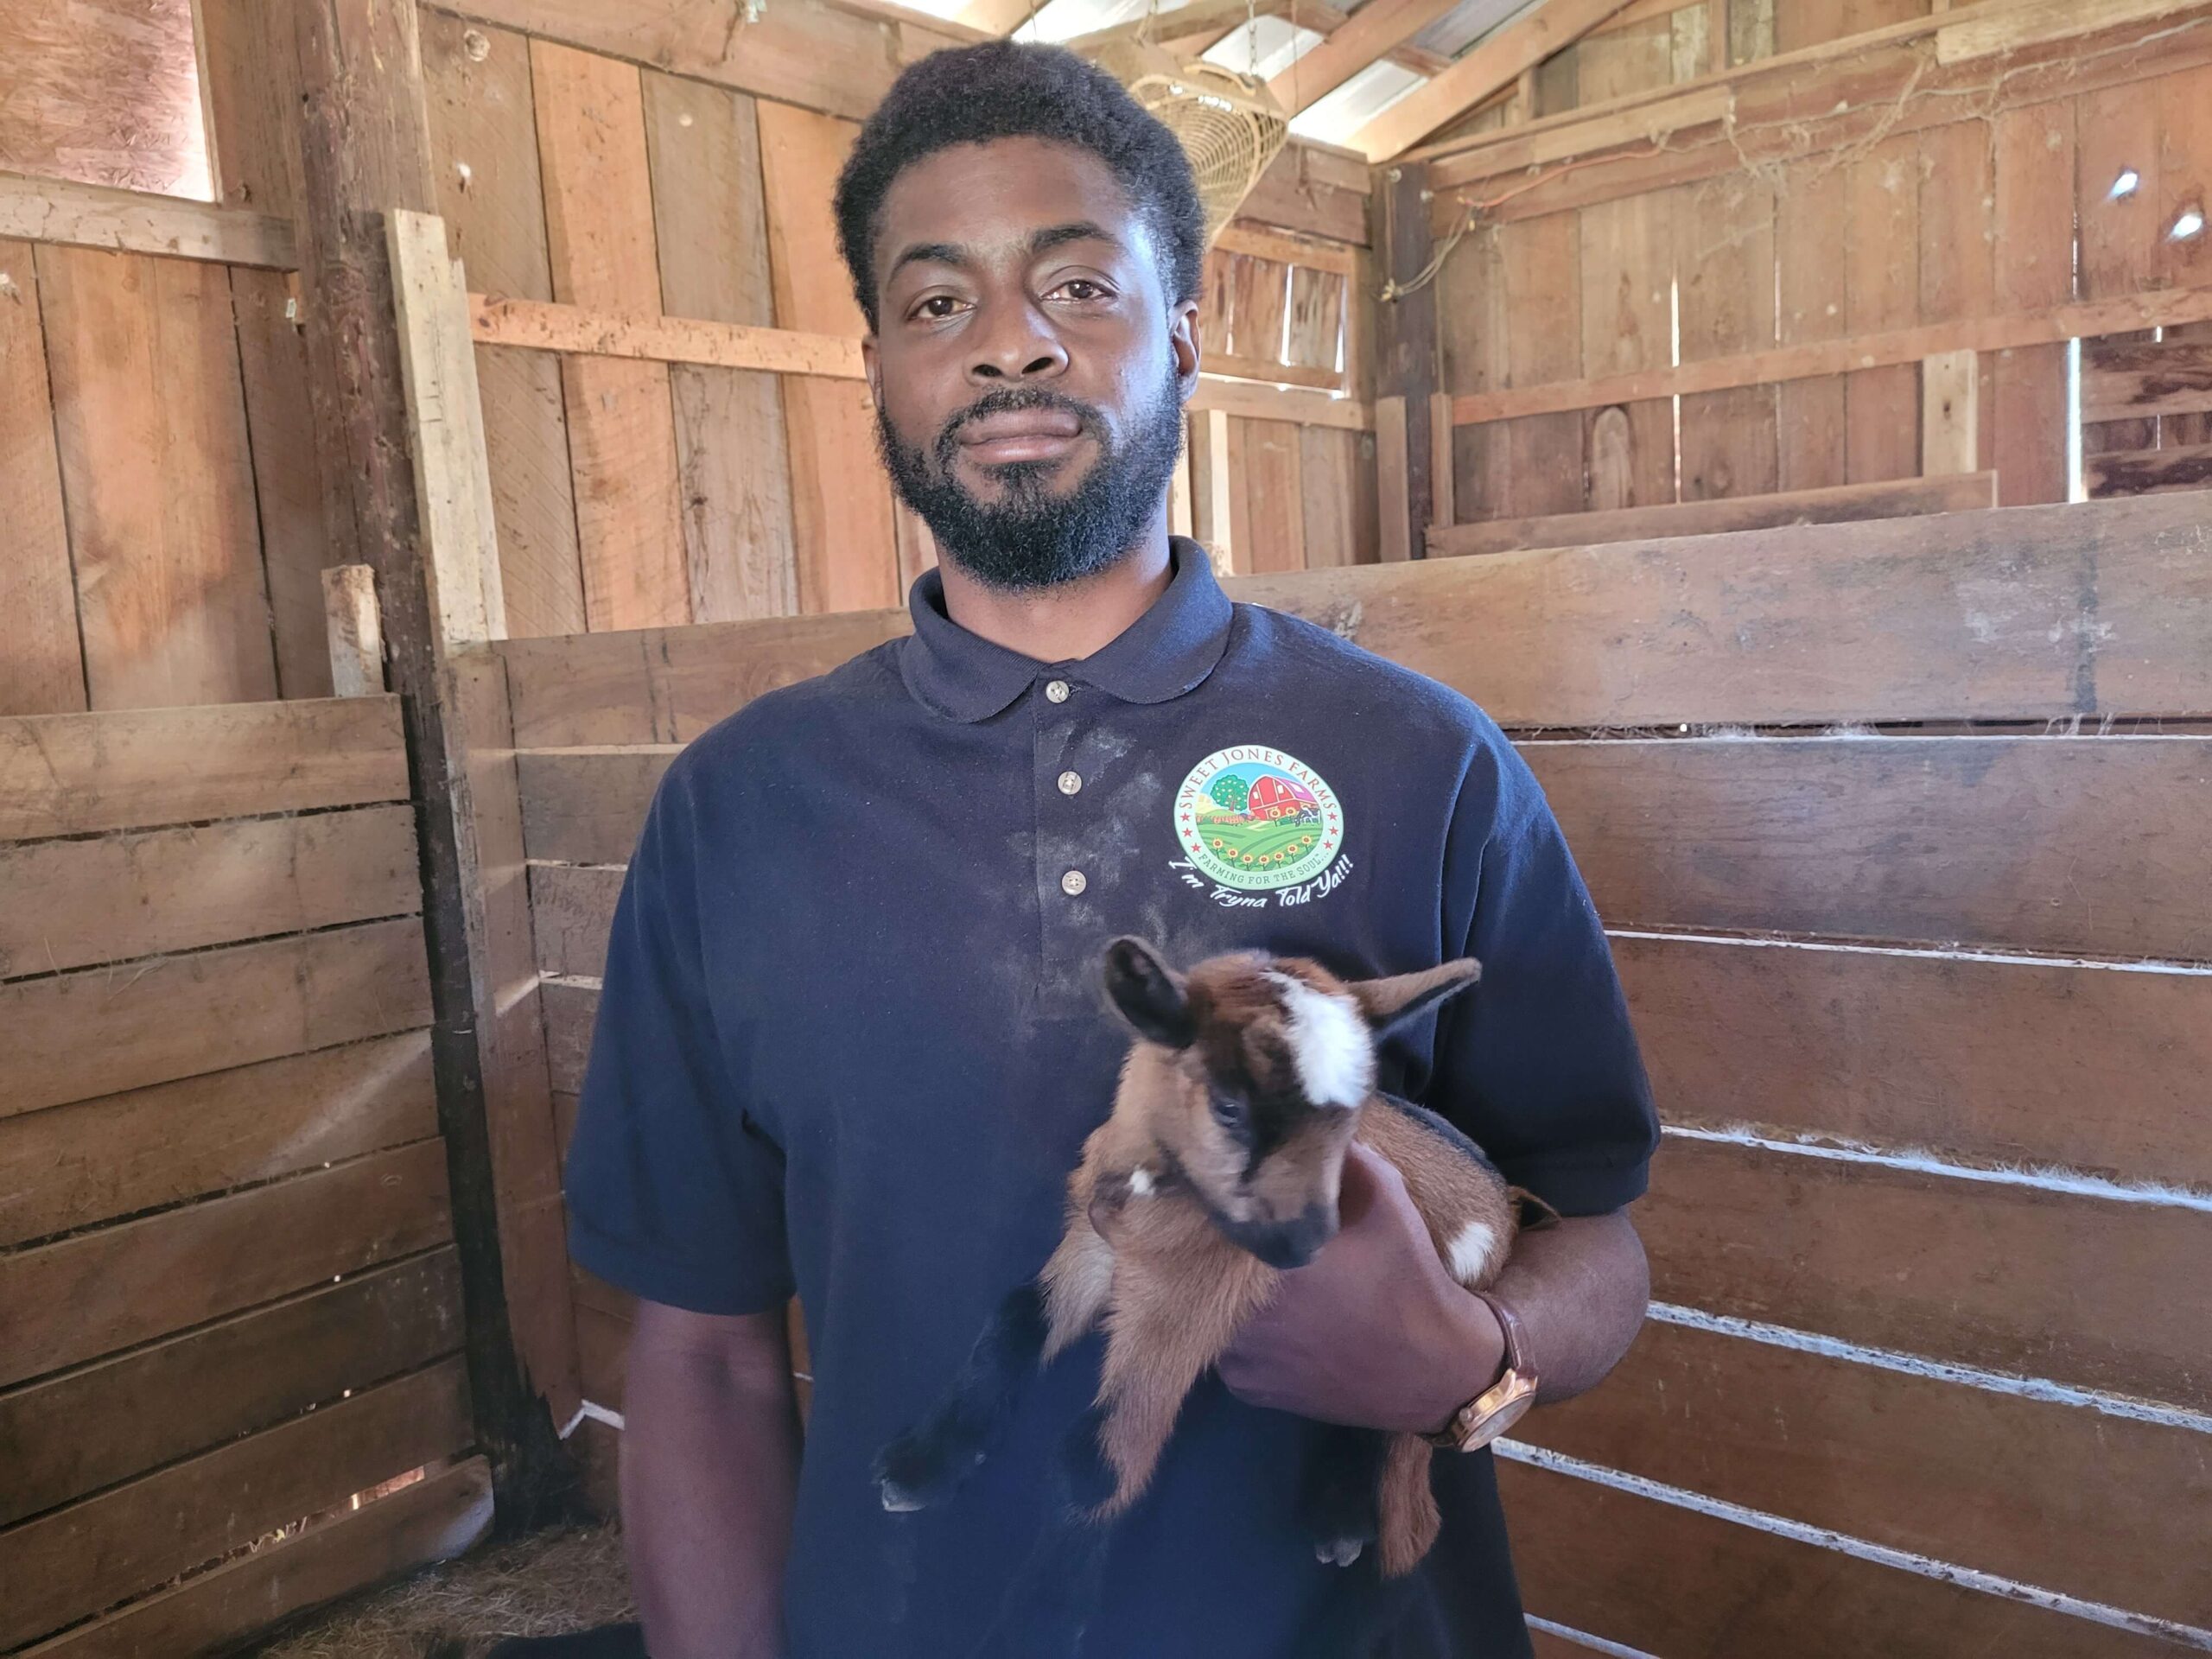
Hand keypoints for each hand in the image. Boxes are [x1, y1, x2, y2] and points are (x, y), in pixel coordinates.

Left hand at [1218, 1140, 1506, 1432]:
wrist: (1436, 1371)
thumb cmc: (1407, 1276)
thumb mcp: (1383, 1194)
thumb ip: (1335, 1155)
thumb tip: (1292, 1124)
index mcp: (1262, 1258)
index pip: (1211, 1215)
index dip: (1220, 1198)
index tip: (1231, 1185)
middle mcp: (1235, 1312)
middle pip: (1204, 1263)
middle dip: (1222, 1246)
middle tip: (1247, 1231)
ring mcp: (1235, 1358)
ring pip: (1212, 1305)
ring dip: (1230, 1290)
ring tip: (1262, 1278)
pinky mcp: (1246, 1388)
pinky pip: (1229, 1346)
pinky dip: (1246, 1332)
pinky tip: (1279, 1321)